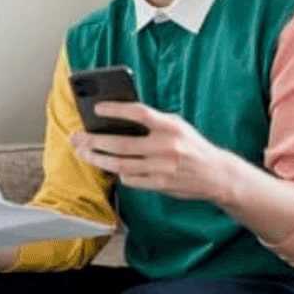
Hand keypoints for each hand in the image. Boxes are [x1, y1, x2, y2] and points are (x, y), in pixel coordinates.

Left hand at [69, 102, 233, 202]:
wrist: (216, 174)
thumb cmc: (192, 146)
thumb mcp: (178, 126)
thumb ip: (153, 122)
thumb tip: (118, 119)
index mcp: (171, 126)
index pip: (139, 112)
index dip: (116, 109)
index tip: (97, 108)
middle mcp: (166, 146)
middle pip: (121, 143)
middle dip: (94, 141)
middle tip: (77, 137)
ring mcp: (162, 167)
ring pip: (120, 164)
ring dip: (98, 159)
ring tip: (83, 153)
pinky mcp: (160, 184)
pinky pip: (131, 179)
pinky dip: (119, 173)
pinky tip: (112, 167)